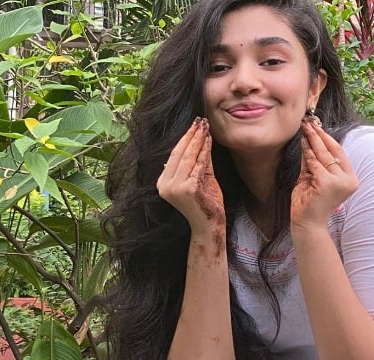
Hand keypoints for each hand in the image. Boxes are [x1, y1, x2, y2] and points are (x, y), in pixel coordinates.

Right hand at [157, 117, 224, 233]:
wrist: (209, 225)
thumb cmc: (205, 204)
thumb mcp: (200, 178)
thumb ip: (198, 161)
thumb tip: (200, 138)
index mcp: (163, 184)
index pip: (173, 155)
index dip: (184, 138)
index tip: (193, 125)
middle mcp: (165, 186)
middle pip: (179, 154)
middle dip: (191, 135)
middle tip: (200, 120)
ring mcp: (175, 188)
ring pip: (188, 157)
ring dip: (198, 140)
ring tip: (205, 126)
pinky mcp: (188, 189)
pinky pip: (198, 165)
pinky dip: (205, 151)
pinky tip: (209, 140)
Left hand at [291, 120, 357, 230]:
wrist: (307, 224)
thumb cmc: (310, 204)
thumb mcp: (314, 178)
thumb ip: (314, 162)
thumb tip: (310, 140)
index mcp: (350, 179)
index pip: (340, 153)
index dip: (328, 139)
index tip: (318, 127)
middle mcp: (349, 180)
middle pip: (334, 151)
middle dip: (320, 135)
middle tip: (309, 123)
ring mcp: (339, 182)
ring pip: (324, 155)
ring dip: (313, 140)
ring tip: (305, 129)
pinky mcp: (326, 183)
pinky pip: (315, 163)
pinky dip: (308, 152)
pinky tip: (303, 143)